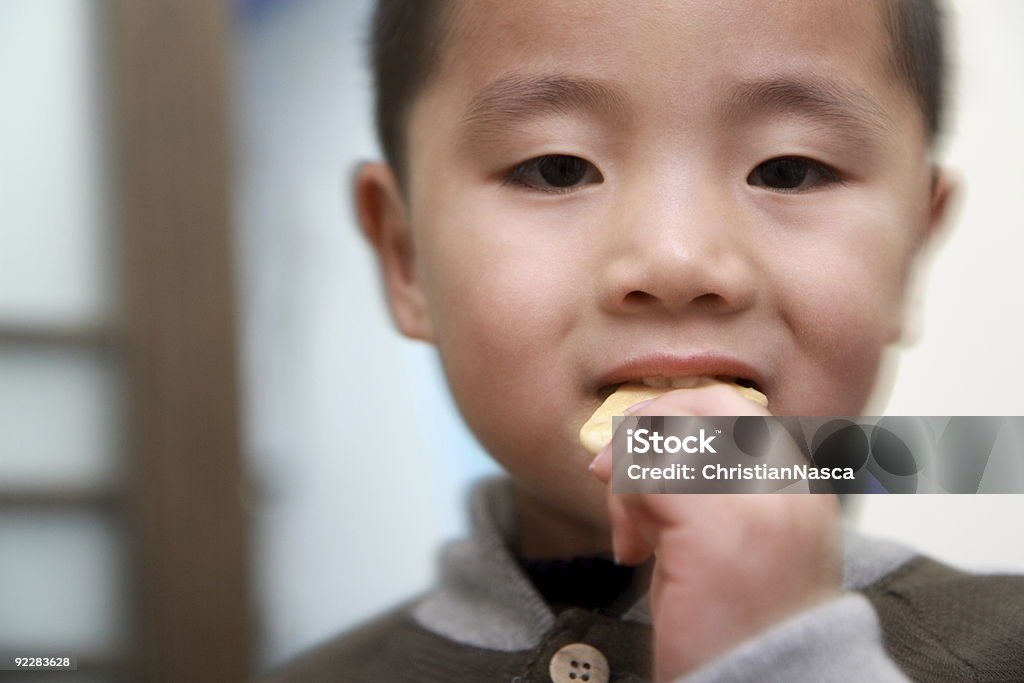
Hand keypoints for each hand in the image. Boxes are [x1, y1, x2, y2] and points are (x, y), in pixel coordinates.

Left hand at [590, 384, 842, 681]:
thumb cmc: (741, 632)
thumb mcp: (733, 545)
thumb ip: (704, 492)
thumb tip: (639, 451)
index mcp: (799, 488)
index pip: (735, 409)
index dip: (674, 416)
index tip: (636, 456)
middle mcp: (788, 485)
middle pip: (708, 403)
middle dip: (647, 425)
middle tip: (612, 470)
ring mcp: (757, 501)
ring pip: (670, 434)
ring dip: (629, 480)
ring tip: (634, 535)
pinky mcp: (717, 525)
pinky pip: (648, 475)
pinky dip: (623, 504)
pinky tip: (632, 549)